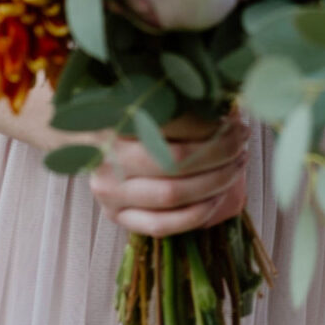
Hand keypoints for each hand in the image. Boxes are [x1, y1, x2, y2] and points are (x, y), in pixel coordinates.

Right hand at [88, 109, 250, 237]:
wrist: (82, 143)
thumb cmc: (126, 117)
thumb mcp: (145, 99)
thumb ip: (179, 100)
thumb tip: (230, 104)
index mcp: (115, 119)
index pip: (173, 123)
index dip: (210, 125)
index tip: (235, 121)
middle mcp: (107, 157)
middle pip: (175, 160)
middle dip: (219, 153)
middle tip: (242, 142)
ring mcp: (109, 192)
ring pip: (172, 194)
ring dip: (215, 182)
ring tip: (237, 165)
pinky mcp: (116, 217)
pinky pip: (161, 225)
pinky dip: (196, 214)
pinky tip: (217, 198)